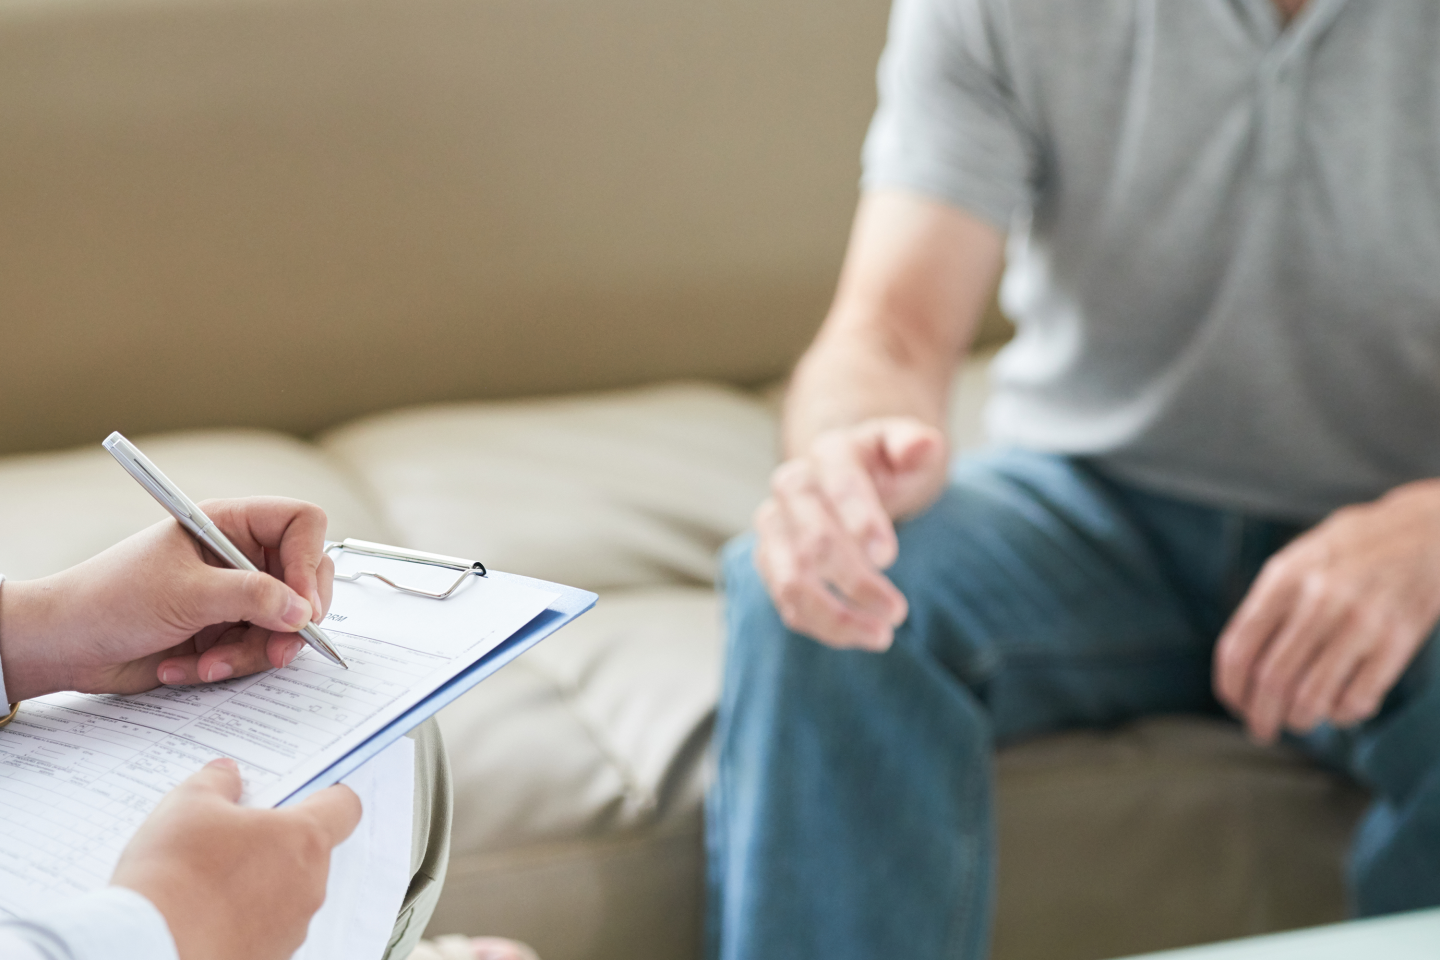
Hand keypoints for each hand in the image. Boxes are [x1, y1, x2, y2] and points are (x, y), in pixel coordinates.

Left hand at [0, 497, 333, 698]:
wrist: (65, 646)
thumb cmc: (107, 600)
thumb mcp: (185, 594)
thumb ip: (251, 598)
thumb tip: (303, 611)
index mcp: (228, 525)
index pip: (300, 524)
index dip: (309, 561)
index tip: (300, 603)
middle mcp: (238, 557)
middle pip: (304, 577)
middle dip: (291, 619)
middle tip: (280, 646)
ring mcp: (235, 596)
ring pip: (285, 622)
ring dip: (252, 652)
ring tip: (211, 663)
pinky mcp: (227, 632)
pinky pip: (258, 650)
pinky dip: (232, 665)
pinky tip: (191, 668)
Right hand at [111, 758, 361, 959]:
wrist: (148, 949)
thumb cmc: (174, 874)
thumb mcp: (188, 804)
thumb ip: (217, 782)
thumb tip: (227, 775)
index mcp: (303, 840)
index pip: (344, 807)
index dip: (326, 794)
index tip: (303, 792)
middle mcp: (308, 887)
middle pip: (309, 853)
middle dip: (276, 842)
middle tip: (231, 836)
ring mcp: (289, 930)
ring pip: (285, 895)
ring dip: (257, 884)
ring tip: (206, 880)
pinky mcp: (264, 959)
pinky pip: (262, 931)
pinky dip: (239, 921)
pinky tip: (200, 915)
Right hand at [754, 416, 947, 650]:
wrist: (852, 479)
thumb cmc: (887, 466)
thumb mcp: (908, 445)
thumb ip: (914, 444)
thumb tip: (924, 445)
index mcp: (830, 452)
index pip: (839, 484)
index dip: (860, 520)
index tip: (888, 557)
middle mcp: (792, 486)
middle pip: (813, 539)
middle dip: (854, 580)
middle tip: (898, 612)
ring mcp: (775, 526)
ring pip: (790, 579)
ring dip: (833, 615)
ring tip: (880, 637)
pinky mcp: (771, 561)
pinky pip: (786, 602)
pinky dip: (820, 626)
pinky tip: (858, 636)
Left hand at [1214, 480, 1439, 743]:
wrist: (1424, 532)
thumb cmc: (1349, 551)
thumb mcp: (1297, 560)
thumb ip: (1266, 605)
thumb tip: (1237, 667)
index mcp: (1284, 578)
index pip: (1239, 648)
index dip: (1231, 687)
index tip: (1234, 704)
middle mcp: (1319, 600)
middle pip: (1271, 680)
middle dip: (1260, 716)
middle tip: (1261, 731)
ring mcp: (1361, 622)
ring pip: (1312, 697)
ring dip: (1298, 721)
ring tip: (1297, 722)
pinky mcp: (1398, 642)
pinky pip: (1358, 699)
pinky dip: (1341, 715)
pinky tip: (1338, 709)